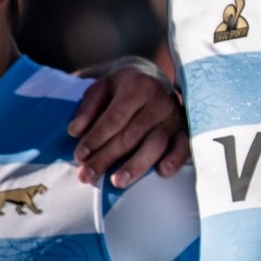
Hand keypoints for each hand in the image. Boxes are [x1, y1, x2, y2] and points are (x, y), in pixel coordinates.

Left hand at [71, 62, 190, 187]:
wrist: (153, 78)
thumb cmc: (123, 88)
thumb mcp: (102, 88)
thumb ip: (88, 108)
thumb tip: (75, 131)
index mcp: (137, 87)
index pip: (114, 119)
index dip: (96, 139)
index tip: (79, 156)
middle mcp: (159, 101)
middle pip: (131, 135)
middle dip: (107, 157)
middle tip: (87, 175)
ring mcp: (174, 117)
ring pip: (155, 145)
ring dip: (135, 166)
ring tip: (117, 182)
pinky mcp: (185, 129)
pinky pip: (184, 147)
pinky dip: (175, 160)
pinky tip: (162, 173)